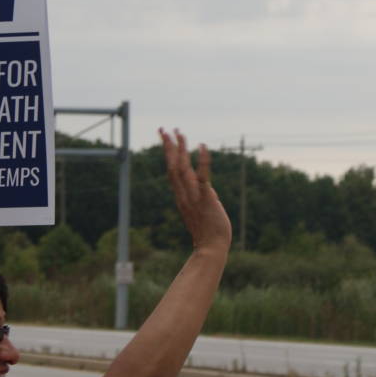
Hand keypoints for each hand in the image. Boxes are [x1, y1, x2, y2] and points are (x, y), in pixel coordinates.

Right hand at [160, 129, 231, 253]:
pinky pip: (203, 177)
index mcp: (181, 197)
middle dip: (168, 147)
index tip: (165, 139)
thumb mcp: (200, 211)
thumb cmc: (208, 232)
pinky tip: (202, 146)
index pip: (171, 171)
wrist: (211, 247)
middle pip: (172, 166)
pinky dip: (202, 161)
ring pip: (182, 169)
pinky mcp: (206, 199)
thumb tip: (208, 190)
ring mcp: (193, 197)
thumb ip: (200, 198)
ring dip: (181, 149)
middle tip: (164, 129)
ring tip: (180, 133)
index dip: (167, 155)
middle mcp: (183, 195)